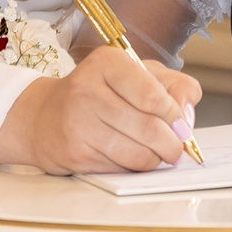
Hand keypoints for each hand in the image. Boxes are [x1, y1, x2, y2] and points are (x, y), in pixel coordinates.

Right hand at [0, 48, 201, 174]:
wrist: (44, 117)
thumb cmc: (101, 93)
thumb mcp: (138, 75)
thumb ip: (174, 86)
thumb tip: (187, 114)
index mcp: (107, 62)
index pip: (153, 95)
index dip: (175, 115)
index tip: (181, 124)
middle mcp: (88, 90)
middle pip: (150, 128)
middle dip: (173, 144)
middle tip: (176, 147)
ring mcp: (78, 124)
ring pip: (139, 154)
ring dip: (156, 159)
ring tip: (155, 152)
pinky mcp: (75, 154)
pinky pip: (121, 169)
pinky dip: (133, 167)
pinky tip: (127, 156)